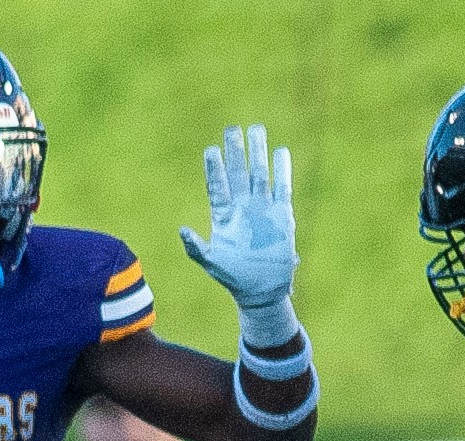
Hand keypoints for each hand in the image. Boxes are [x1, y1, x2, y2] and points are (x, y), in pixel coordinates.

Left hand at [180, 124, 298, 307]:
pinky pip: (281, 187)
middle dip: (235, 151)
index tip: (211, 150)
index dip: (215, 168)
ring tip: (256, 129)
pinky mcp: (281, 214)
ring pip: (259, 174)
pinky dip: (282, 170)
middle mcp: (242, 207)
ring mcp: (261, 209)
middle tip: (232, 128)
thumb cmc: (233, 277)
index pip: (218, 185)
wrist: (261, 289)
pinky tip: (280, 151)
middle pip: (238, 172)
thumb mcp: (211, 262)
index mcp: (223, 215)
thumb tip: (182, 230)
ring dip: (257, 153)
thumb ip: (196, 247)